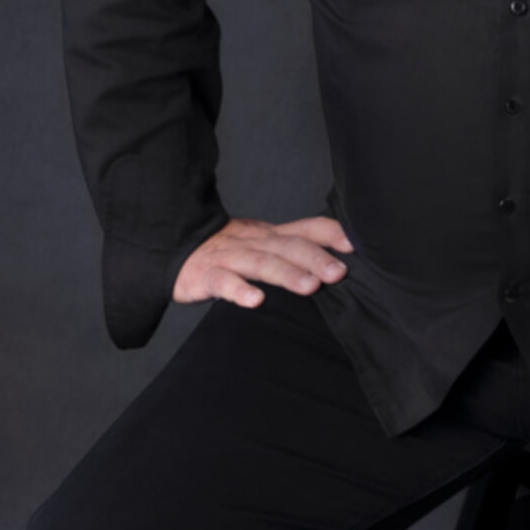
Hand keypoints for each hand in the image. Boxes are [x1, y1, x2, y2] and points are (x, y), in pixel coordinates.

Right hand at [172, 215, 354, 310]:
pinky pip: (223, 281)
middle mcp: (254, 242)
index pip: (306, 228)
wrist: (173, 248)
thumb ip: (294, 251)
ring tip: (309, 287)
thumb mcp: (264, 245)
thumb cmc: (229, 251)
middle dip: (315, 258)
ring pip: (261, 262)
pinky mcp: (206, 275)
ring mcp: (230, 257)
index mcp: (272, 235)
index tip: (355, 246)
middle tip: (339, 274)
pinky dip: (239, 290)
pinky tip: (255, 301)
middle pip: (288, 246)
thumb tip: (340, 265)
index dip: (331, 234)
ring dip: (286, 274)